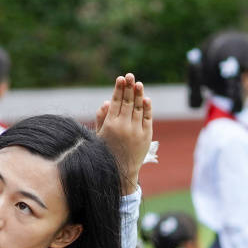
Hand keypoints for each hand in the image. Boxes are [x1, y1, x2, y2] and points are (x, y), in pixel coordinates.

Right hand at [95, 73, 152, 194]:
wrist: (121, 172)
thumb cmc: (106, 153)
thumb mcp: (99, 136)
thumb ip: (102, 118)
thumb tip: (106, 102)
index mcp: (111, 125)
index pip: (116, 102)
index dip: (119, 89)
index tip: (120, 79)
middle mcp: (124, 126)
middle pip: (128, 102)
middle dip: (129, 88)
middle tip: (130, 75)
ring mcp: (136, 130)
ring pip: (138, 108)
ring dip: (139, 94)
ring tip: (138, 83)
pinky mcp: (146, 135)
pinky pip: (147, 118)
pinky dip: (147, 108)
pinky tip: (146, 99)